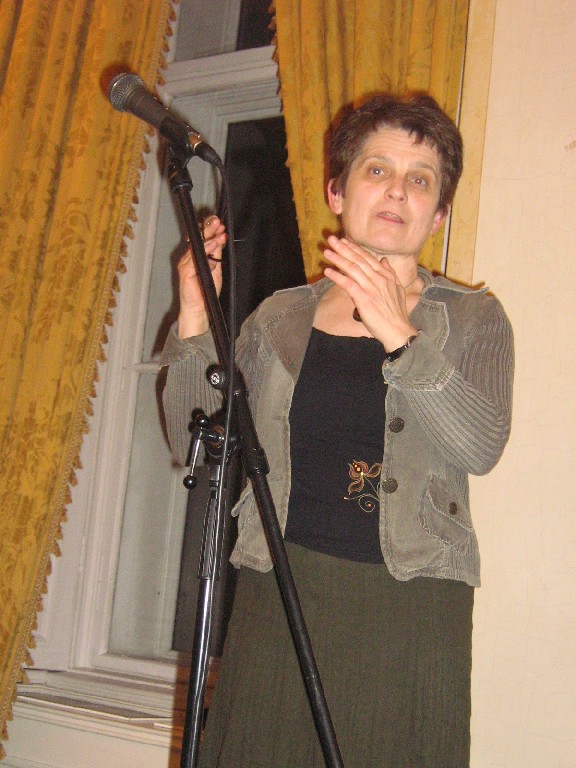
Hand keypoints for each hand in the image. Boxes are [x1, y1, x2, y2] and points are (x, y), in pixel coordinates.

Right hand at [177, 215, 226, 337]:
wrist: (199, 309)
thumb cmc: (205, 292)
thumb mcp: (215, 270)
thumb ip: (216, 256)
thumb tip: (220, 239)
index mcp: (195, 257)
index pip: (201, 240)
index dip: (210, 231)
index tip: (220, 225)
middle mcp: (188, 258)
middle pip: (197, 240)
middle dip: (208, 229)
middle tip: (217, 222)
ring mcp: (185, 264)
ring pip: (196, 247)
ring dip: (209, 239)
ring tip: (219, 234)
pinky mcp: (185, 272)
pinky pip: (195, 259)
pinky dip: (205, 252)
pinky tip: (212, 247)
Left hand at [323, 236, 417, 349]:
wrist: (397, 330)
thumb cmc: (396, 313)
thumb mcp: (398, 289)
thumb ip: (390, 273)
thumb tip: (384, 260)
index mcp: (386, 275)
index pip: (368, 258)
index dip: (354, 248)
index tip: (344, 240)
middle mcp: (378, 278)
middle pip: (358, 259)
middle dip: (344, 248)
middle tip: (331, 239)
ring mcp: (371, 287)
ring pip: (352, 268)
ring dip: (338, 259)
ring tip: (327, 252)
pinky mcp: (364, 298)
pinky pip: (348, 284)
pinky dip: (337, 276)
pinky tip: (328, 271)